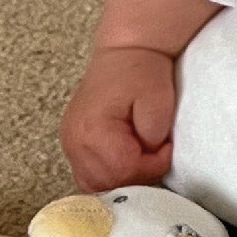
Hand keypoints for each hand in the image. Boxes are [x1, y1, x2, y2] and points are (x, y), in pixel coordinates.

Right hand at [60, 45, 177, 191]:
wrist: (125, 51)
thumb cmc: (142, 71)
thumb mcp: (159, 100)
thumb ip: (153, 136)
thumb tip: (148, 159)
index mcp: (93, 130)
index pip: (123, 170)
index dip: (151, 166)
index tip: (166, 148)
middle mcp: (74, 141)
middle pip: (106, 182)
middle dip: (137, 175)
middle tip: (156, 155)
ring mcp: (70, 144)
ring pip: (94, 185)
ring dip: (122, 179)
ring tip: (142, 160)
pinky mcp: (73, 144)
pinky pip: (88, 176)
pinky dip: (108, 177)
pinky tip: (126, 165)